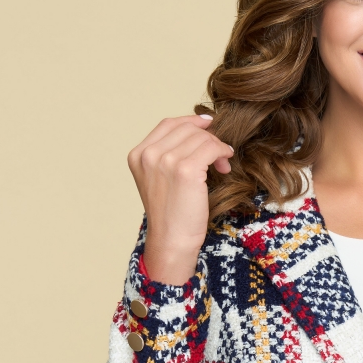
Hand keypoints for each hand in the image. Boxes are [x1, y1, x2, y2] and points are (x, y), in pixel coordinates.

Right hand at [127, 114, 233, 284]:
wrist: (171, 240)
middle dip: (207, 138)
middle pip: (187, 128)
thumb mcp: (160, 179)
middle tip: (219, 156)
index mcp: (138, 155)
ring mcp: (165, 160)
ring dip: (217, 147)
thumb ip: (168, 155)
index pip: (168, 124)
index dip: (191, 121)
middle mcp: (148, 155)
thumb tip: (199, 129)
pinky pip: (211, 147)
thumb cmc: (171, 215)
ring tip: (222, 165)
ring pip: (201, 137)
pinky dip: (222, 152)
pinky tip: (225, 165)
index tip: (208, 125)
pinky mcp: (185, 169)